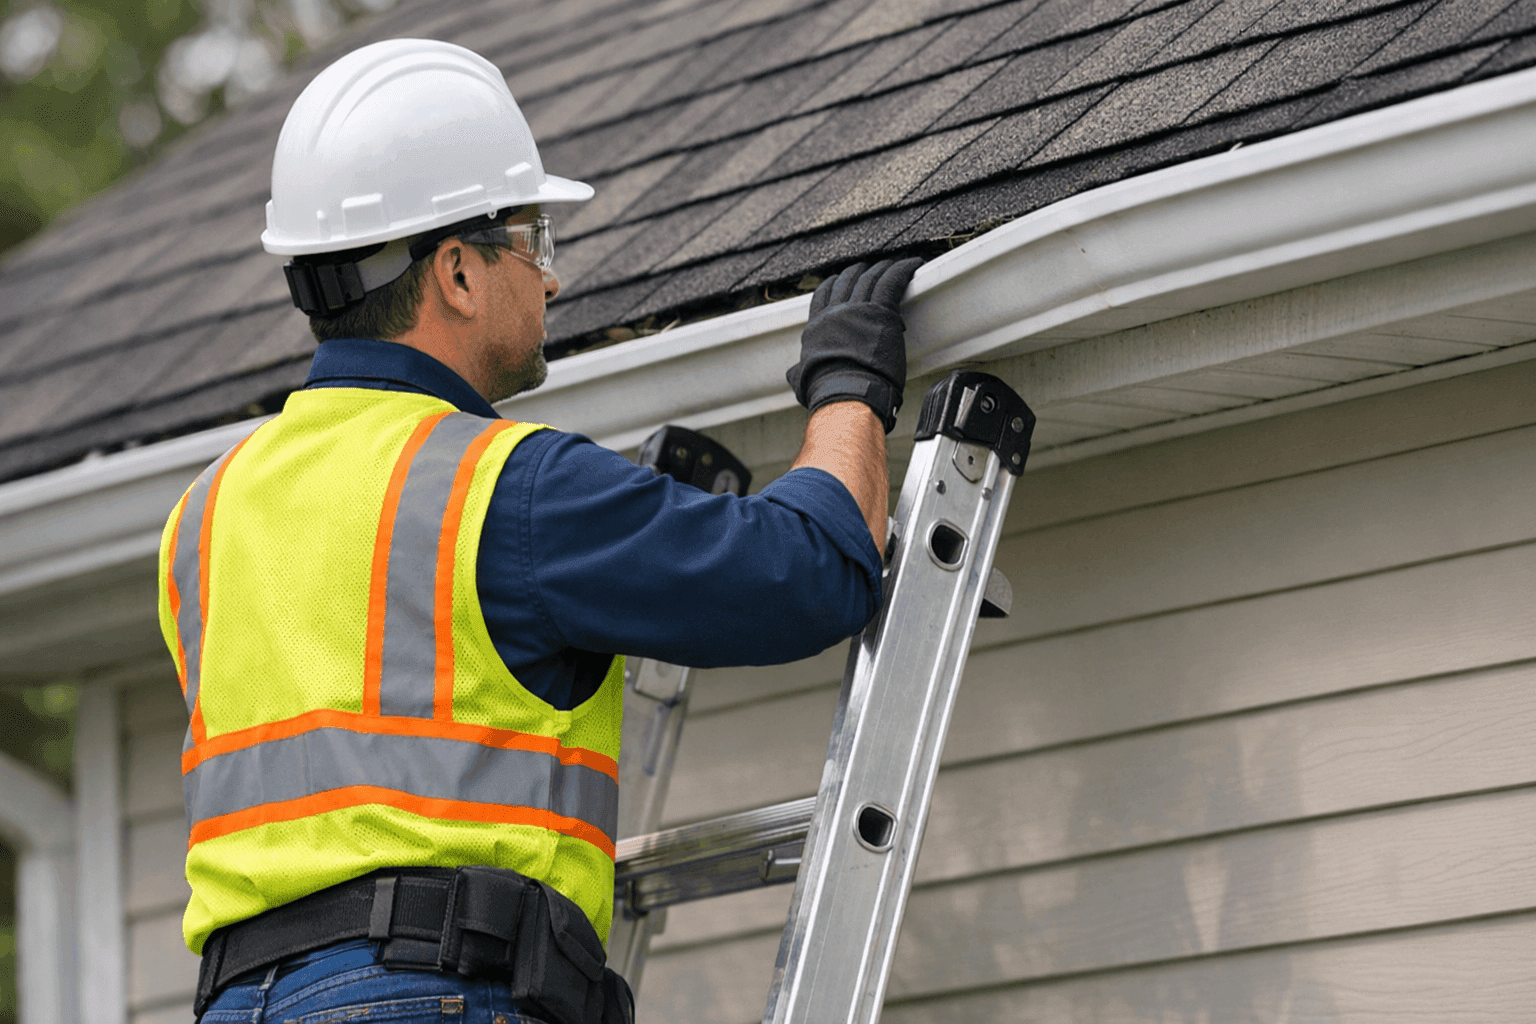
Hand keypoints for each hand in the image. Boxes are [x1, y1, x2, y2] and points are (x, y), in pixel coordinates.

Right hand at [785, 258, 923, 433]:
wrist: (846, 390)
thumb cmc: (827, 390)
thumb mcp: (803, 377)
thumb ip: (799, 370)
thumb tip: (793, 375)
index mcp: (818, 325)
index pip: (823, 294)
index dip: (833, 283)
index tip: (840, 278)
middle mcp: (836, 312)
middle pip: (848, 281)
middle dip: (859, 272)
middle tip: (870, 269)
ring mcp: (858, 309)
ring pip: (871, 278)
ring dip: (883, 268)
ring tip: (892, 264)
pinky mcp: (880, 311)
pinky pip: (892, 281)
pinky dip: (903, 270)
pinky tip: (913, 264)